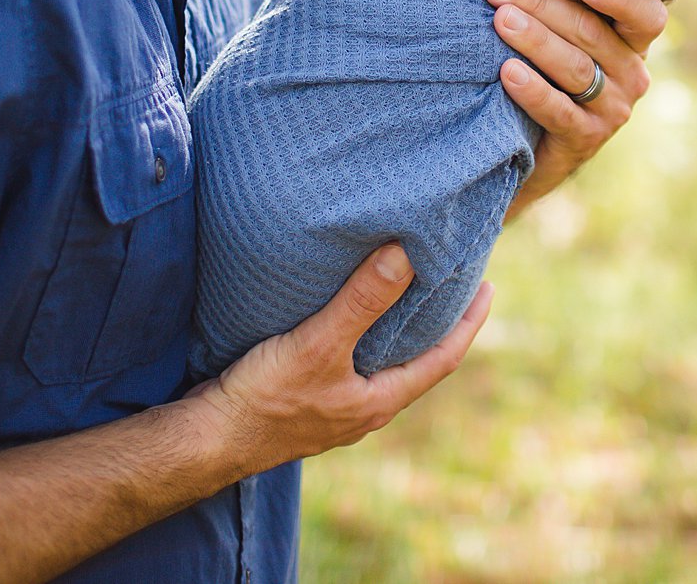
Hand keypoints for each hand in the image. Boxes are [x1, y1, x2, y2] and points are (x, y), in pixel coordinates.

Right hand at [186, 244, 492, 478]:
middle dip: (436, 324)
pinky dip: (360, 334)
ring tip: (403, 290)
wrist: (207, 439)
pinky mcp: (305, 398)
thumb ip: (363, 302)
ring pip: (380, 363)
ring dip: (396, 328)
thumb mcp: (319, 344)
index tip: (489, 289)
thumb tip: (408, 256)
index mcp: (379, 402)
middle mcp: (363, 408)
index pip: (443, 359)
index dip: (468, 324)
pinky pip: (348, 361)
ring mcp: (334, 406)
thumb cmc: (266, 399)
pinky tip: (345, 313)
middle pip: (416, 362)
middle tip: (451, 283)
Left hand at [484, 0, 666, 217]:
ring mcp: (613, 110)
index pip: (647, 14)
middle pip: (591, 33)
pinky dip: (533, 89)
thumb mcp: (558, 34)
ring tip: (500, 19)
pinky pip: (560, 110)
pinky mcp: (587, 139)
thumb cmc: (543, 71)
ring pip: (575, 68)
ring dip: (535, 40)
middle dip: (541, 4)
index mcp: (631, 41)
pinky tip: (507, 71)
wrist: (533, 144)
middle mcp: (632, 74)